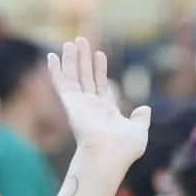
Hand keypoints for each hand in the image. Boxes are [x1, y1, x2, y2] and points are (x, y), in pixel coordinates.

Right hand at [48, 38, 149, 175]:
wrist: (109, 155)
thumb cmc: (125, 148)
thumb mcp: (139, 130)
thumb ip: (141, 119)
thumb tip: (145, 109)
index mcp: (106, 112)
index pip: (101, 86)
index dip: (100, 70)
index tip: (100, 54)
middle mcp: (91, 107)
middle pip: (86, 77)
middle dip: (84, 59)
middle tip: (81, 40)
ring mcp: (80, 105)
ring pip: (74, 76)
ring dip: (72, 59)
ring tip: (72, 41)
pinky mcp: (71, 104)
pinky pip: (61, 83)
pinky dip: (55, 70)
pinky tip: (51, 56)